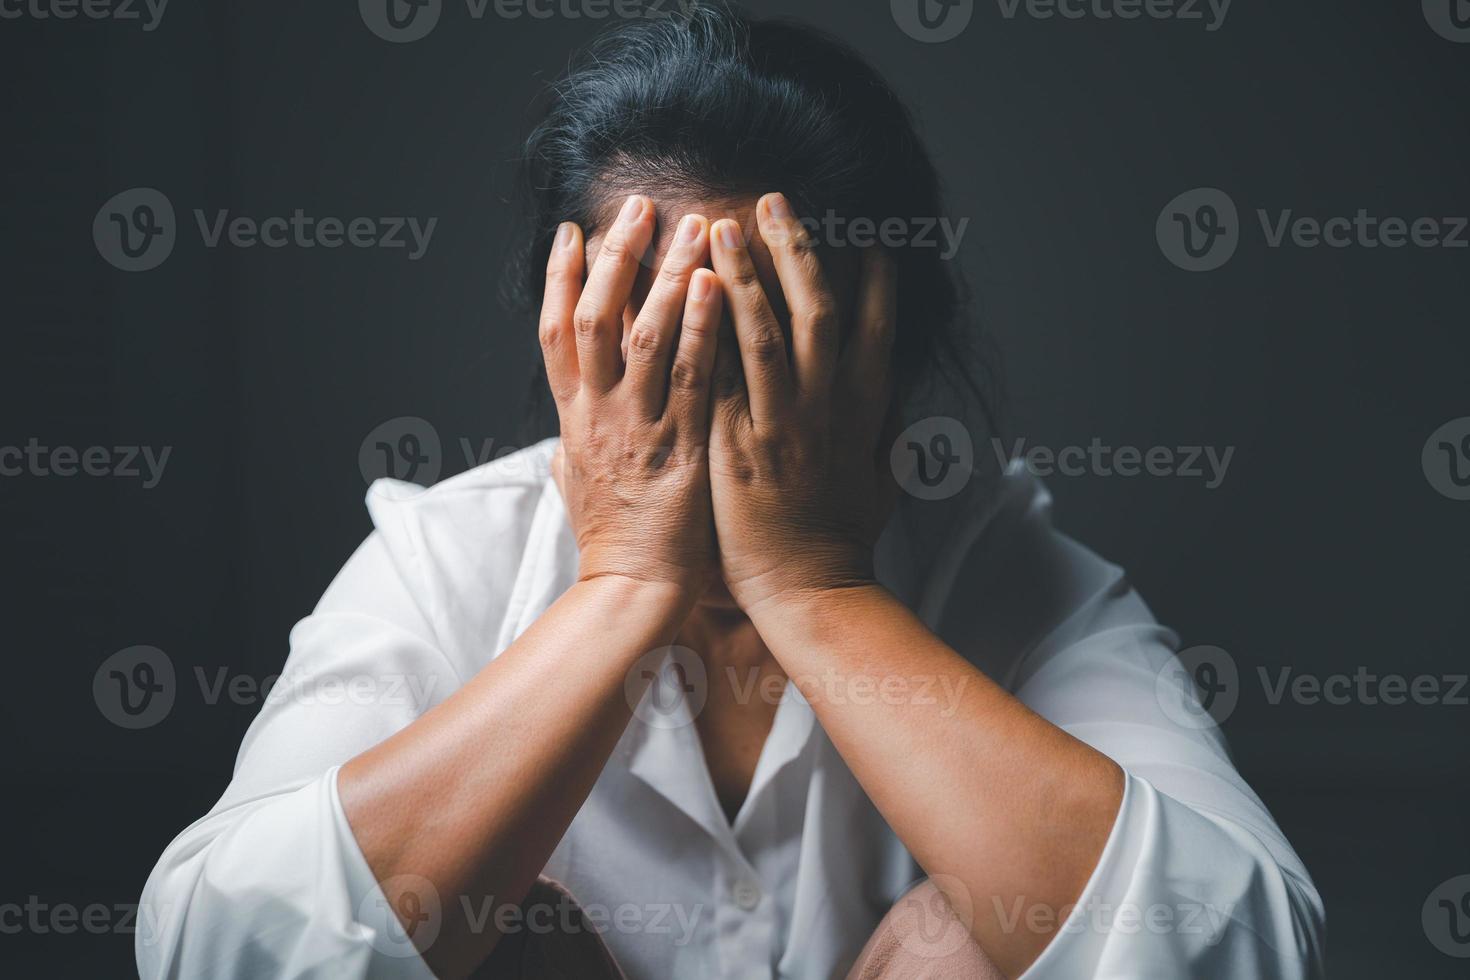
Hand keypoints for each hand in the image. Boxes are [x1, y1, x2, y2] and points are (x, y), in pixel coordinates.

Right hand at [540, 196, 723, 597]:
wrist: (631, 590)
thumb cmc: (611, 541)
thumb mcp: (575, 483)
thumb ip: (572, 444)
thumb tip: (562, 430)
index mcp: (572, 418)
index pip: (556, 332)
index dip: (560, 277)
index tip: (574, 231)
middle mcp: (597, 413)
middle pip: (593, 315)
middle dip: (617, 256)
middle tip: (640, 204)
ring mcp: (636, 426)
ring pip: (643, 335)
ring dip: (666, 275)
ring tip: (692, 225)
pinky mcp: (679, 445)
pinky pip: (690, 376)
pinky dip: (700, 328)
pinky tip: (715, 286)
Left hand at [706, 193, 898, 613]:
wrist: (807, 590)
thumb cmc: (843, 540)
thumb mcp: (882, 481)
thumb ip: (888, 436)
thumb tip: (898, 408)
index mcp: (865, 411)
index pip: (875, 328)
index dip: (872, 279)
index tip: (866, 237)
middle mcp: (826, 407)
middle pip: (816, 310)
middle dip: (796, 250)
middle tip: (775, 201)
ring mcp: (780, 423)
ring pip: (764, 332)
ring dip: (744, 274)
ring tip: (722, 225)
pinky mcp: (737, 444)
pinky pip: (718, 376)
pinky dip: (704, 332)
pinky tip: (685, 295)